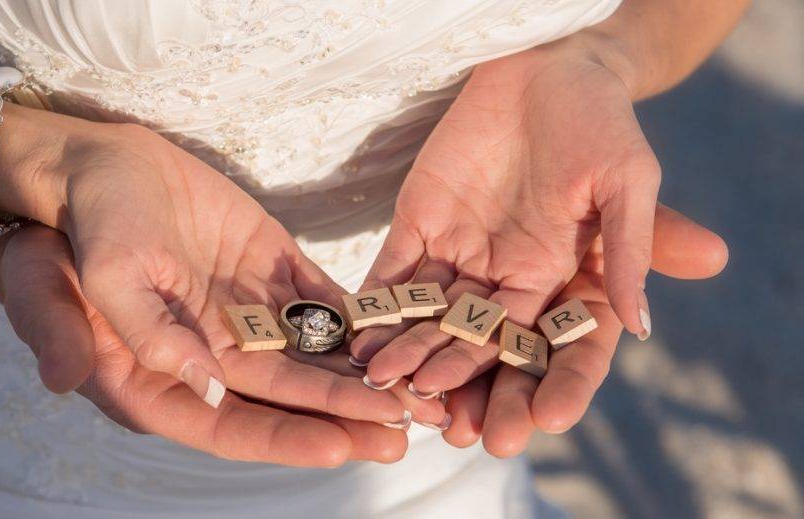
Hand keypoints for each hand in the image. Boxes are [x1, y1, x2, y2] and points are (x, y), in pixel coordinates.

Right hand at [0, 225, 410, 466]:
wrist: (81, 170)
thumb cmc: (65, 235)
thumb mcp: (81, 283)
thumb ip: (139, 336)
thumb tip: (199, 386)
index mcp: (158, 379)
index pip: (228, 425)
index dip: (284, 437)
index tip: (340, 446)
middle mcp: (209, 356)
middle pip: (285, 397)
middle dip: (345, 415)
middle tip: (404, 428)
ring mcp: (241, 313)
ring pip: (312, 355)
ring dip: (363, 374)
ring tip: (419, 388)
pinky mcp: (265, 269)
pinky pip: (318, 301)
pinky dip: (359, 318)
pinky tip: (400, 330)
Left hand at [351, 35, 670, 392]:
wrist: (542, 67)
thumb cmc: (599, 121)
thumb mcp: (628, 180)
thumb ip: (633, 249)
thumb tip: (644, 327)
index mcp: (562, 278)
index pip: (557, 347)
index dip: (555, 385)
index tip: (543, 421)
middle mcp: (507, 280)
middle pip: (486, 347)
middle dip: (470, 388)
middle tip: (453, 432)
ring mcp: (459, 256)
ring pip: (432, 319)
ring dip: (411, 355)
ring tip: (389, 390)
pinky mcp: (417, 228)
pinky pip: (394, 276)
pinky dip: (377, 307)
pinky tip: (360, 338)